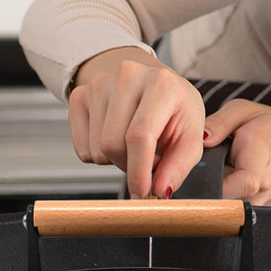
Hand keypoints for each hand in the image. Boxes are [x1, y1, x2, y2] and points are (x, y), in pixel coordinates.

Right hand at [68, 47, 205, 199]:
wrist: (149, 82)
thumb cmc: (174, 108)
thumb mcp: (191, 133)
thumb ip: (179, 165)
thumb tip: (160, 192)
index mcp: (161, 84)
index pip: (140, 135)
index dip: (139, 170)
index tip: (143, 192)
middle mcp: (127, 77)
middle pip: (112, 145)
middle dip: (130, 166)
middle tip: (150, 160)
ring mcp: (99, 84)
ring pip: (96, 150)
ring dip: (116, 160)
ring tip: (135, 145)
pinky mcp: (79, 95)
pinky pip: (82, 149)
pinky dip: (100, 154)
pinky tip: (117, 138)